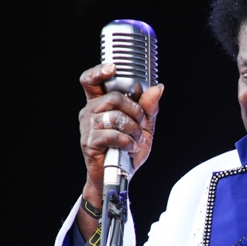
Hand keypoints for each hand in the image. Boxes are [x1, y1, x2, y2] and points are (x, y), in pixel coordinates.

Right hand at [78, 63, 163, 208]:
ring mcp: (88, 127)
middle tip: (141, 124)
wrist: (118, 176)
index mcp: (100, 104)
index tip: (113, 68)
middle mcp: (90, 112)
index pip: (91, 80)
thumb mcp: (144, 127)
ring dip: (133, 129)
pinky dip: (127, 141)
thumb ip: (149, 108)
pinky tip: (130, 147)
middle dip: (135, 110)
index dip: (99, 71)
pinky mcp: (90, 142)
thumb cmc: (127, 150)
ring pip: (115, 116)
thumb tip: (157, 88)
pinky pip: (112, 134)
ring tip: (136, 139)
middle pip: (114, 97)